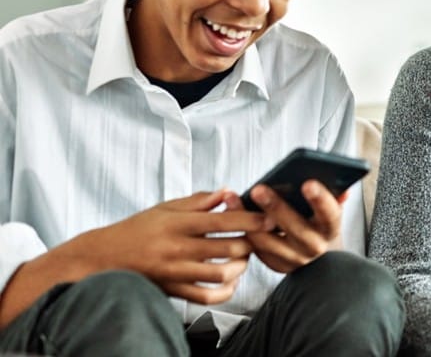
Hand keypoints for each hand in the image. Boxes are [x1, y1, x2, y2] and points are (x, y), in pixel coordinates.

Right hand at [72, 189, 267, 303]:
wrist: (103, 258)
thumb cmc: (137, 229)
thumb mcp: (165, 207)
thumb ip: (198, 201)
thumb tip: (226, 192)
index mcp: (178, 223)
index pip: (222, 220)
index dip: (250, 219)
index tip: (268, 217)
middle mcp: (178, 248)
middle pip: (228, 248)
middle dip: (251, 242)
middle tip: (259, 236)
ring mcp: (176, 272)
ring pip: (221, 274)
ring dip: (241, 266)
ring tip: (245, 256)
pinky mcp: (173, 290)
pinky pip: (207, 297)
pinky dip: (226, 290)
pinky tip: (231, 280)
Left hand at [223, 180, 344, 272]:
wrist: (316, 256)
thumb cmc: (318, 223)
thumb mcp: (328, 210)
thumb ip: (334, 197)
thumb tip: (343, 189)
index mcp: (330, 229)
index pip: (330, 215)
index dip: (320, 200)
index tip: (308, 183)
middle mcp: (314, 246)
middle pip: (295, 227)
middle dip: (275, 207)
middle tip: (259, 189)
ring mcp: (293, 259)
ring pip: (268, 241)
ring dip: (247, 218)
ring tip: (233, 198)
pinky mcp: (274, 264)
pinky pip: (254, 247)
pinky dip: (240, 228)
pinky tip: (230, 209)